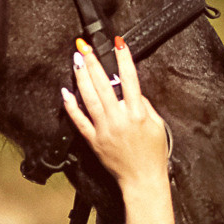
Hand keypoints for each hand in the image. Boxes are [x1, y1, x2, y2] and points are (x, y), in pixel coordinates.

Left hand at [61, 37, 171, 191]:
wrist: (142, 180)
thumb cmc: (153, 155)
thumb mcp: (157, 126)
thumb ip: (145, 106)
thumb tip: (133, 90)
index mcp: (137, 114)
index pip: (130, 80)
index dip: (124, 60)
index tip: (119, 44)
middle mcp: (119, 120)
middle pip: (104, 86)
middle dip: (94, 63)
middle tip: (86, 47)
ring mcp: (104, 130)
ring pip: (89, 99)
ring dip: (81, 78)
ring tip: (76, 61)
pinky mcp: (94, 141)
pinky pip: (79, 121)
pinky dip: (71, 106)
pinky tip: (66, 92)